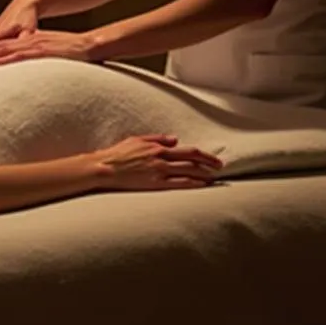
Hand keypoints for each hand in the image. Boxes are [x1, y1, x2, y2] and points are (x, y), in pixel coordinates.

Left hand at [0, 29, 96, 66]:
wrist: (91, 45)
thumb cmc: (74, 55)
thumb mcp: (51, 57)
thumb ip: (38, 63)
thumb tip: (30, 76)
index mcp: (29, 41)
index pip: (2, 46)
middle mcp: (28, 40)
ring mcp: (33, 44)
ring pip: (3, 49)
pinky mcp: (41, 50)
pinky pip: (18, 55)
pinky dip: (2, 60)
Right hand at [92, 134, 222, 190]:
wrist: (105, 167)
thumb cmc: (117, 154)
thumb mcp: (137, 139)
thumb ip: (157, 138)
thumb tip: (174, 139)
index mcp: (157, 146)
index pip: (187, 150)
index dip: (203, 155)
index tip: (213, 159)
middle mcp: (162, 157)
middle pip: (193, 159)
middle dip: (209, 163)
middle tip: (221, 167)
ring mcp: (160, 171)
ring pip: (189, 172)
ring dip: (205, 175)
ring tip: (215, 179)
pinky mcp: (155, 183)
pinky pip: (179, 183)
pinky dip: (193, 184)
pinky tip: (202, 186)